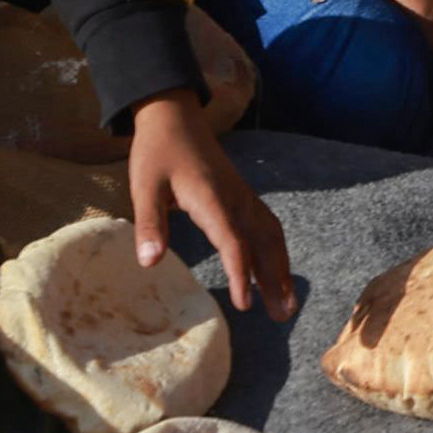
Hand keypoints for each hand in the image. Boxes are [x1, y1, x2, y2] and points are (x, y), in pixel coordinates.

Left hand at [125, 89, 288, 316]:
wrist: (175, 118)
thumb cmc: (157, 153)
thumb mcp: (144, 187)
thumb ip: (151, 224)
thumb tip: (149, 263)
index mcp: (213, 199)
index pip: (234, 242)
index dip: (240, 274)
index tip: (245, 305)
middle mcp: (236, 200)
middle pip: (264, 244)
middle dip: (275, 280)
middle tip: (283, 315)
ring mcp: (244, 197)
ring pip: (271, 236)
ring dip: (281, 269)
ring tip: (287, 302)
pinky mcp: (243, 196)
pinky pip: (268, 226)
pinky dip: (277, 251)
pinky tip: (277, 268)